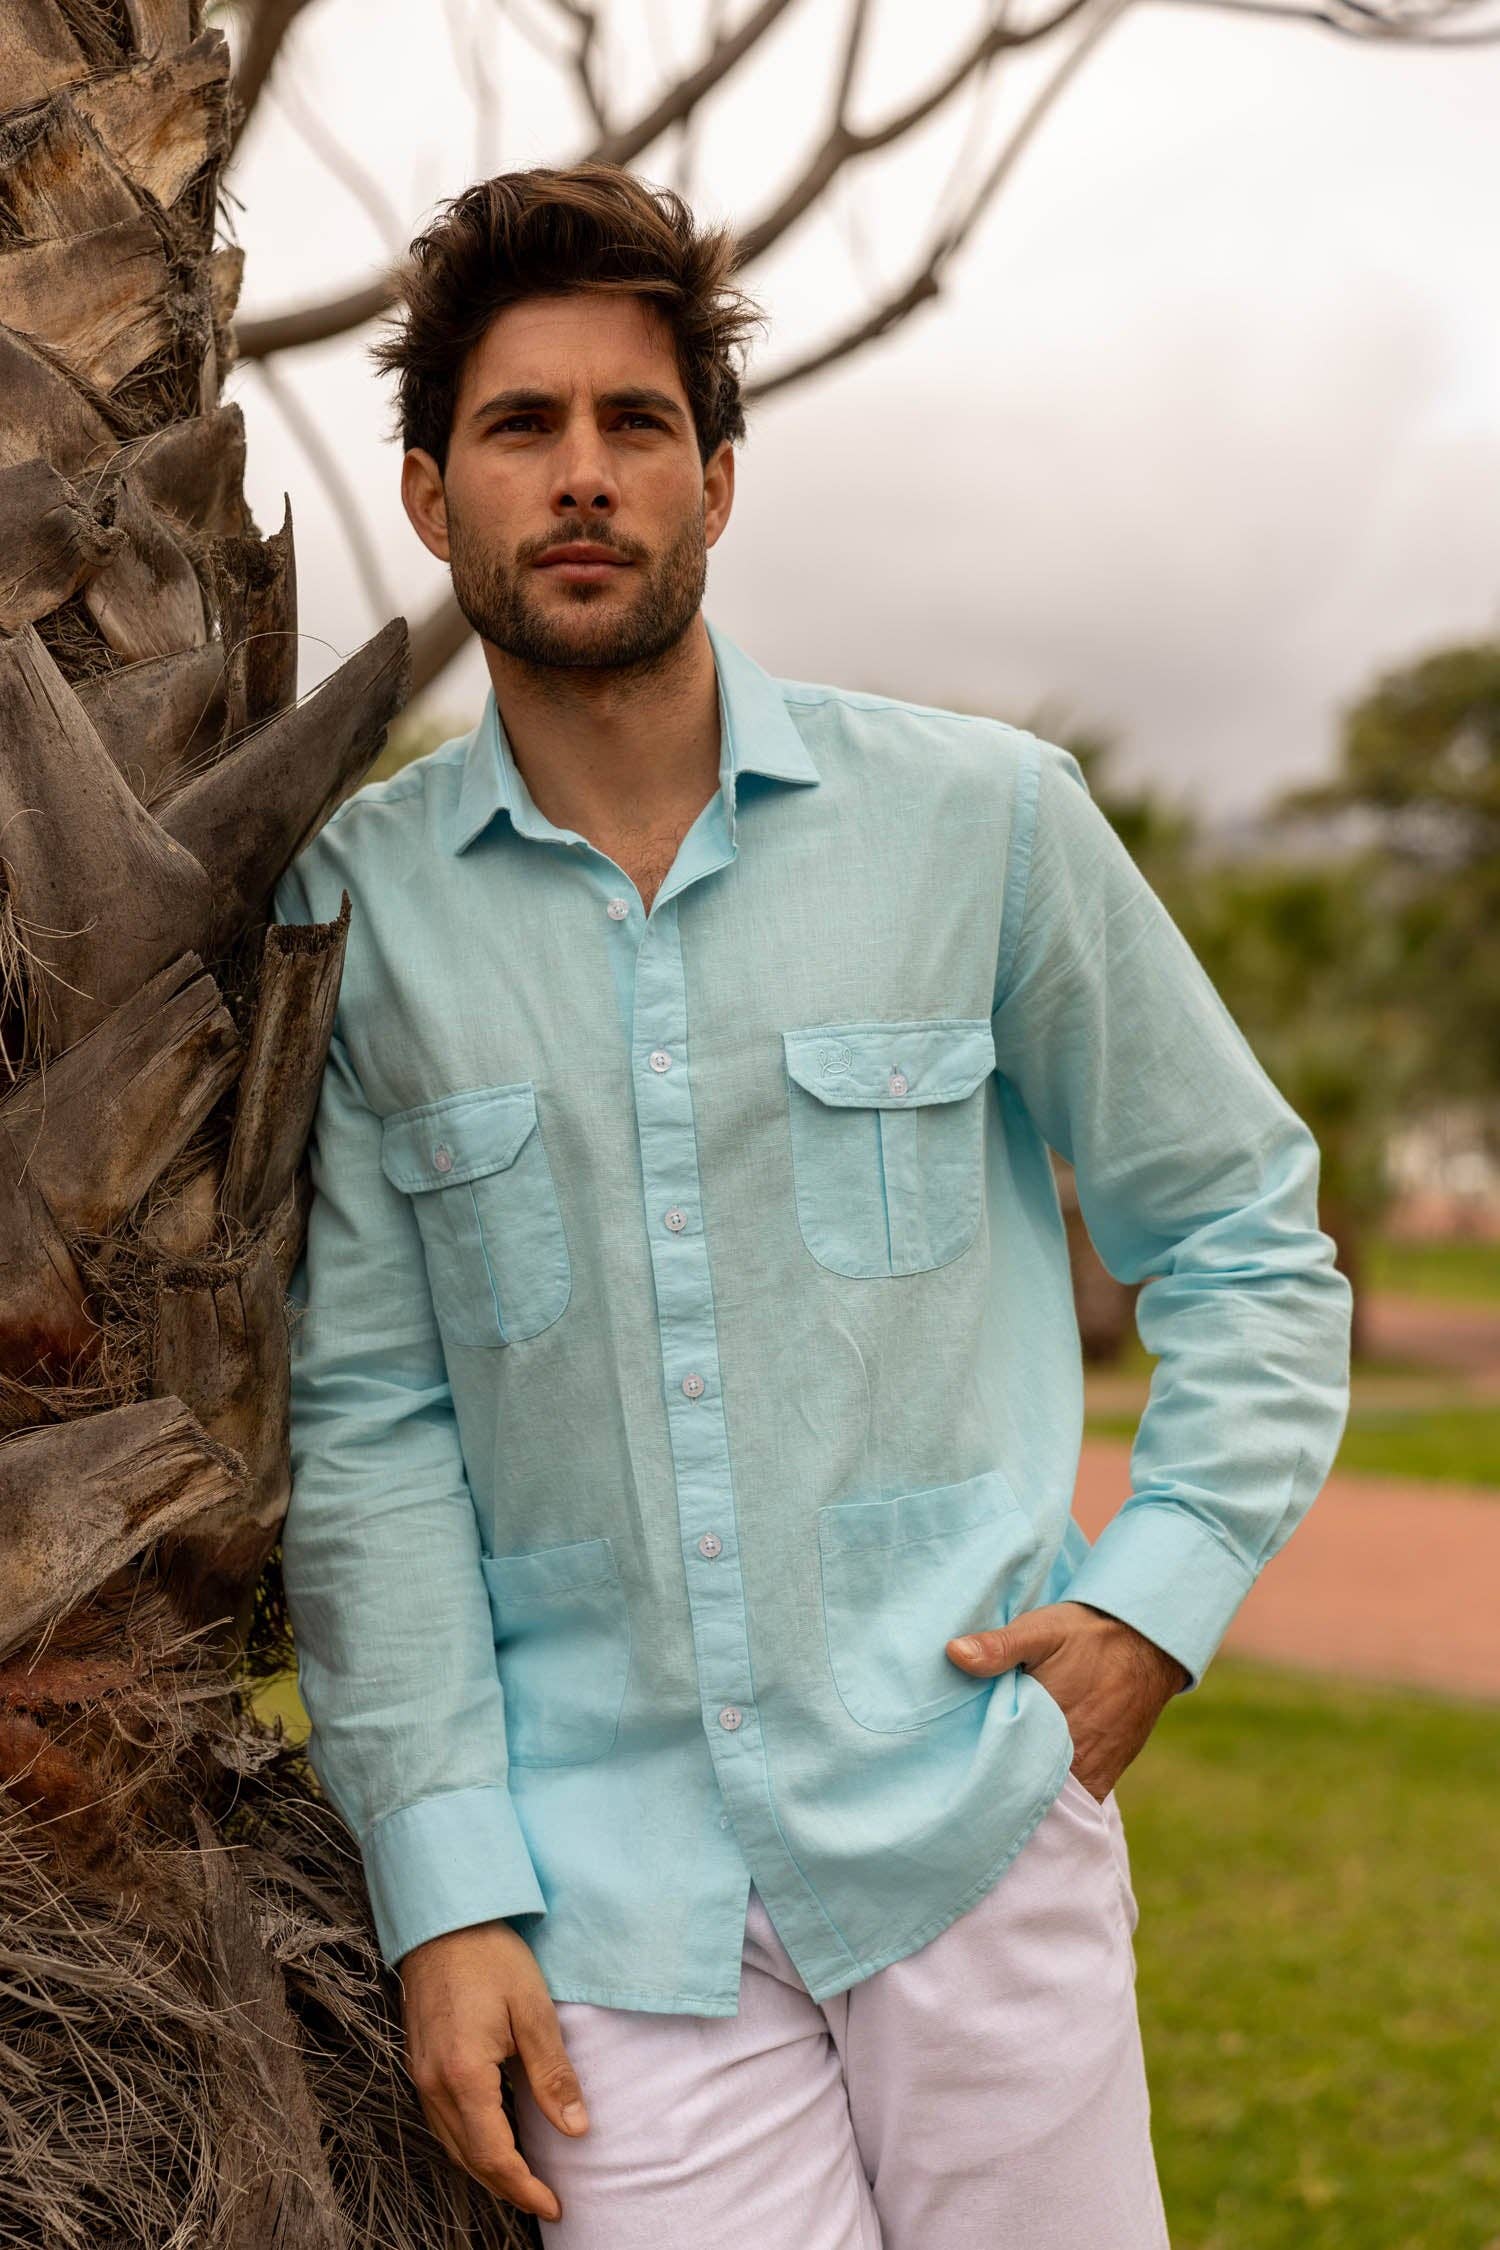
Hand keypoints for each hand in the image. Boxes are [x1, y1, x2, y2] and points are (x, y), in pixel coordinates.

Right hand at [399, 1918, 588, 2225]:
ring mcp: (421, 2074)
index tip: (554, 2205)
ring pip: (452, 2144)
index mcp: (463, 2076)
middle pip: (469, 2158)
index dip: (524, 2187)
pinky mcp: (419, 2062)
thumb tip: (577, 2130)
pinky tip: (493, 2138)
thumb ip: (553, 2075)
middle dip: (507, 2186)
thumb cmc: (491, 1957)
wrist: (444, 1918)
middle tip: (545, 2200)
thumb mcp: (533, 2011)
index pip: (494, 2154)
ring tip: (524, 2179)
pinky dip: (469, 2142)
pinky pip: (442, 2121)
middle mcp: (433, 2084)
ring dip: (486, 2168)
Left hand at [946, 1600, 1189, 1800]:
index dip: (976, 1773)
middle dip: (996, 1789)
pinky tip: (1027, 1785)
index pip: (999, 1771)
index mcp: (1048, 1729)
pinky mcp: (1105, 1779)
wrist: (1150, 1644)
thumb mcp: (1041, 1631)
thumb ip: (999, 1646)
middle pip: (1022, 1792)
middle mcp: (1073, 1764)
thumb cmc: (1090, 1636)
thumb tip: (954, 1654)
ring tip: (994, 1783)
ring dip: (1023, 1795)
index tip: (952, 1771)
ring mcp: (1091, 1776)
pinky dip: (1052, 1799)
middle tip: (965, 1781)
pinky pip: (1072, 1802)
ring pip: (1047, 1801)